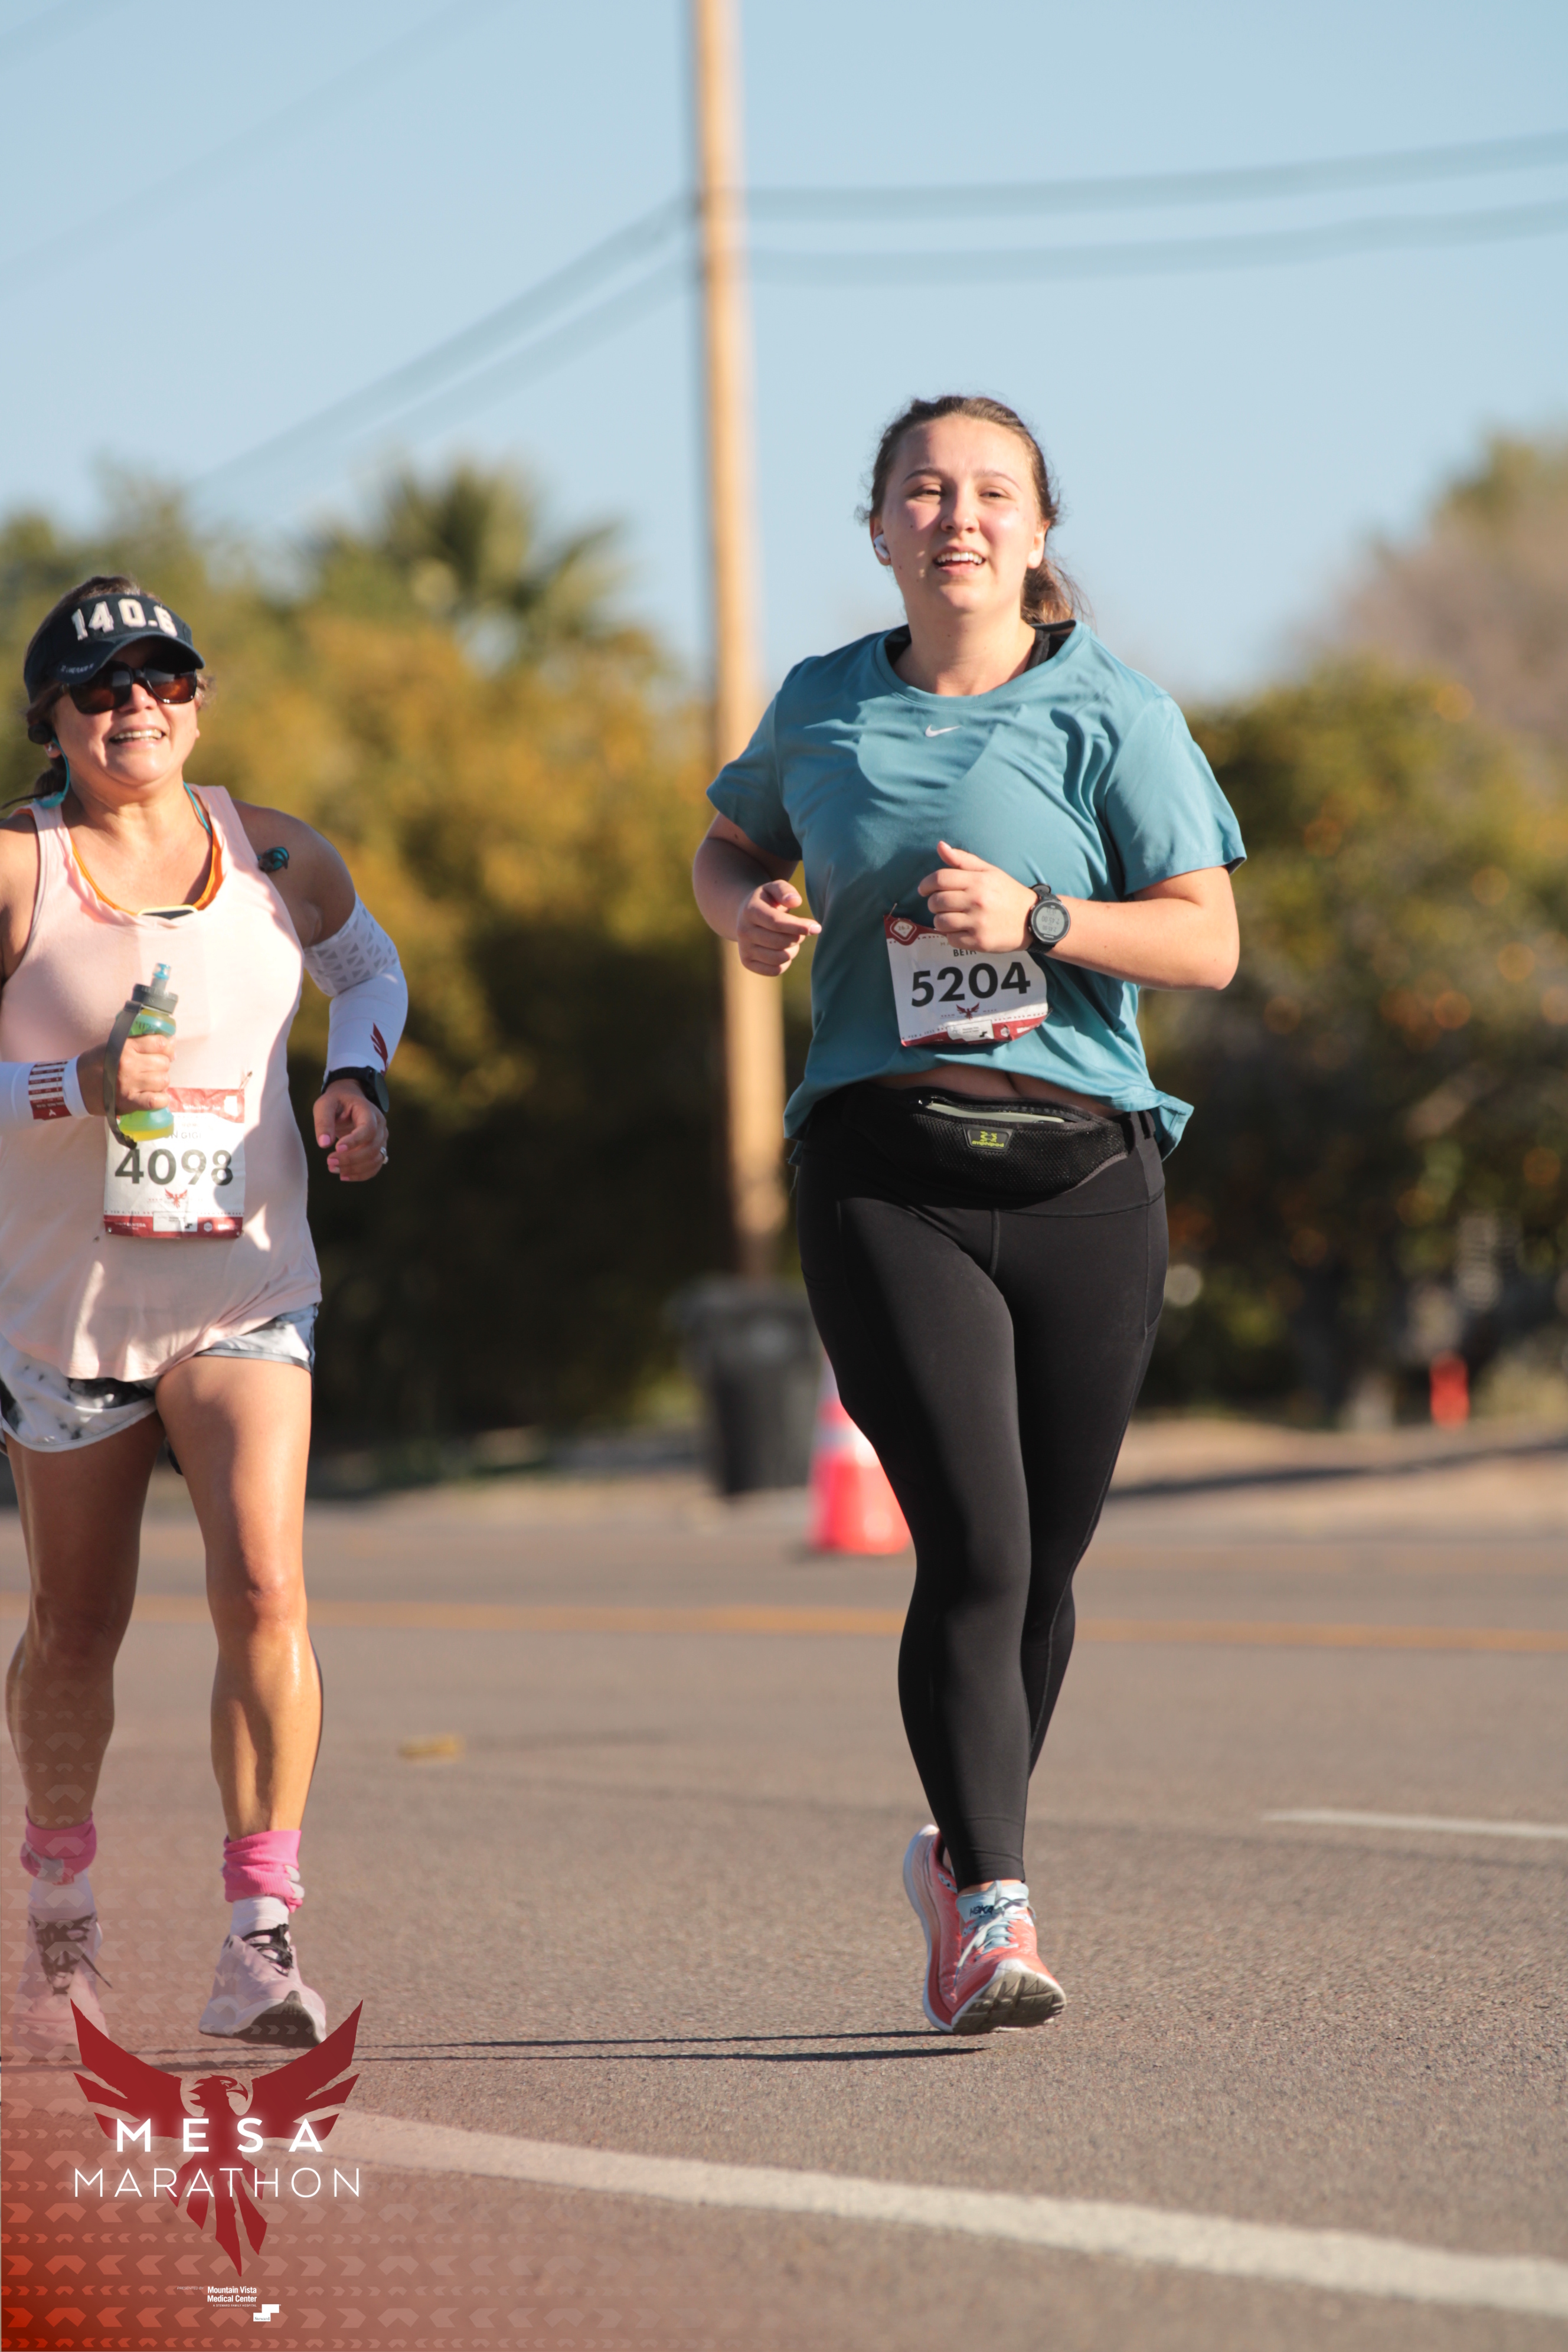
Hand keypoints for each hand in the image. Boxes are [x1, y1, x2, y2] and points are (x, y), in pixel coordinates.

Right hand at [75, 1033, 173, 1116]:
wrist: (75, 1086)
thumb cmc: (96, 1064)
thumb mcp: (114, 1046)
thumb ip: (140, 1043)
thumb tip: (171, 1042)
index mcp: (125, 1047)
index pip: (160, 1043)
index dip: (167, 1048)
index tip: (165, 1053)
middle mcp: (128, 1064)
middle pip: (164, 1063)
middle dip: (162, 1066)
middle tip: (152, 1070)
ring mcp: (129, 1084)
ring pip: (163, 1080)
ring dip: (161, 1083)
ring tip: (150, 1084)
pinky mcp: (129, 1102)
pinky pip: (157, 1101)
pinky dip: (161, 1100)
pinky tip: (156, 1097)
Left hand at [312, 1080, 387, 1182]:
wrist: (348, 1101)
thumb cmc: (336, 1102)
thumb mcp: (325, 1105)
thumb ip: (323, 1122)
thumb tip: (323, 1144)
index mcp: (368, 1111)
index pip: (368, 1128)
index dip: (355, 1141)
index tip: (336, 1148)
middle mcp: (380, 1126)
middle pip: (373, 1147)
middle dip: (351, 1158)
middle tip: (329, 1161)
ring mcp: (381, 1139)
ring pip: (376, 1159)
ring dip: (355, 1169)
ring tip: (333, 1168)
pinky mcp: (378, 1149)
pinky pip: (375, 1166)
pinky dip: (360, 1174)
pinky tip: (344, 1175)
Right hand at [736, 877, 820, 976]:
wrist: (745, 915)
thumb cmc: (767, 901)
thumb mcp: (774, 888)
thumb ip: (785, 891)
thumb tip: (795, 902)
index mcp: (750, 911)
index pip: (776, 922)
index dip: (798, 926)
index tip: (816, 927)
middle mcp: (743, 931)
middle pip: (780, 942)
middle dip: (798, 936)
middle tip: (801, 930)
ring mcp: (744, 949)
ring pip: (779, 958)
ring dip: (793, 949)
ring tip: (793, 939)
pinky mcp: (747, 962)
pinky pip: (775, 970)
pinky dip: (786, 962)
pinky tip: (785, 950)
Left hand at [918, 841, 1036, 952]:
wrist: (1033, 919)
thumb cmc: (1007, 893)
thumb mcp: (989, 871)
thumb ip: (963, 860)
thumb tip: (940, 846)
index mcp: (978, 881)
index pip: (940, 879)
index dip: (926, 884)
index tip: (923, 889)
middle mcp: (977, 901)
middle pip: (936, 902)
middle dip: (933, 903)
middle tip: (941, 905)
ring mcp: (978, 922)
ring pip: (940, 922)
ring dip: (940, 920)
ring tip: (951, 917)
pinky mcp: (979, 941)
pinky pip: (951, 939)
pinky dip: (951, 935)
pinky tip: (961, 929)